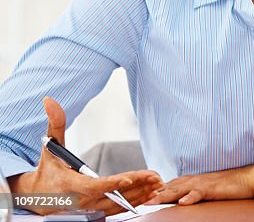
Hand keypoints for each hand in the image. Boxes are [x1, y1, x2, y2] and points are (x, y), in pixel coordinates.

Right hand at [8, 97, 162, 214]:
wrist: (36, 196)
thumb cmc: (47, 170)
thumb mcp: (50, 147)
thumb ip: (55, 124)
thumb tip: (50, 100)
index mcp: (69, 184)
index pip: (92, 186)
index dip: (111, 184)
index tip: (129, 178)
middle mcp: (79, 200)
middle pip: (112, 196)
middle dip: (136, 187)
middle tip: (156, 178)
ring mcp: (88, 209)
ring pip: (117, 205)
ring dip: (140, 196)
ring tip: (158, 185)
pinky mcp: (94, 213)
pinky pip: (116, 210)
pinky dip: (134, 203)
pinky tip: (149, 195)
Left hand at [144, 162, 253, 204]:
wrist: (246, 178)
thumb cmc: (225, 185)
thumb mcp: (204, 189)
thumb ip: (189, 192)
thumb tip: (175, 200)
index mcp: (190, 180)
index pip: (167, 186)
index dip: (152, 192)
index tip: (138, 198)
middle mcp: (193, 180)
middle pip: (168, 187)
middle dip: (153, 194)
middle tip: (138, 201)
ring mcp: (202, 183)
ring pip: (179, 189)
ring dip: (165, 195)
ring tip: (152, 202)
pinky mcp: (212, 187)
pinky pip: (199, 192)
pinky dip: (190, 197)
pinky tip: (183, 202)